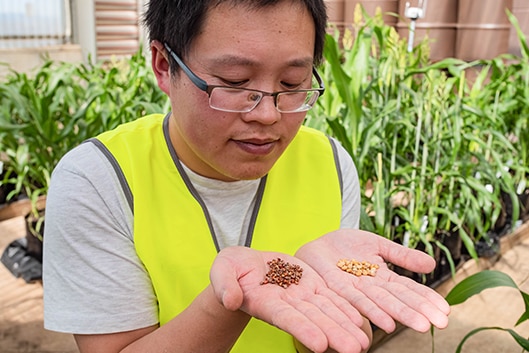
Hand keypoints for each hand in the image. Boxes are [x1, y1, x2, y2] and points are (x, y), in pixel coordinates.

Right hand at [210, 246, 369, 352]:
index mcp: (265, 302)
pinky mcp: (310, 285)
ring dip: (345, 326)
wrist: (245, 266)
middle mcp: (287, 304)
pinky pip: (330, 297)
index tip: (320, 344)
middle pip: (313, 320)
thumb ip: (225, 285)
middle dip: (334, 334)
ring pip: (326, 311)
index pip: (286, 318)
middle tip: (355, 349)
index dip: (303, 330)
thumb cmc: (230, 269)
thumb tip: (231, 300)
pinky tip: (360, 320)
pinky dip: (345, 308)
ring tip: (365, 343)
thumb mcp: (222, 271)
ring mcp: (300, 296)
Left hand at [295, 229, 450, 333]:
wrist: (317, 244)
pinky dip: (370, 312)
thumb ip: (401, 256)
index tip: (446, 311)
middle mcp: (371, 288)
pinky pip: (354, 301)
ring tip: (420, 325)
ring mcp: (354, 290)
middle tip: (442, 323)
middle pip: (398, 300)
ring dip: (400, 315)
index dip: (426, 300)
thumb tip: (432, 265)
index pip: (409, 290)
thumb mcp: (377, 245)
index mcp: (383, 278)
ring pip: (380, 304)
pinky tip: (385, 323)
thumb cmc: (346, 246)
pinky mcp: (335, 288)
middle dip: (419, 311)